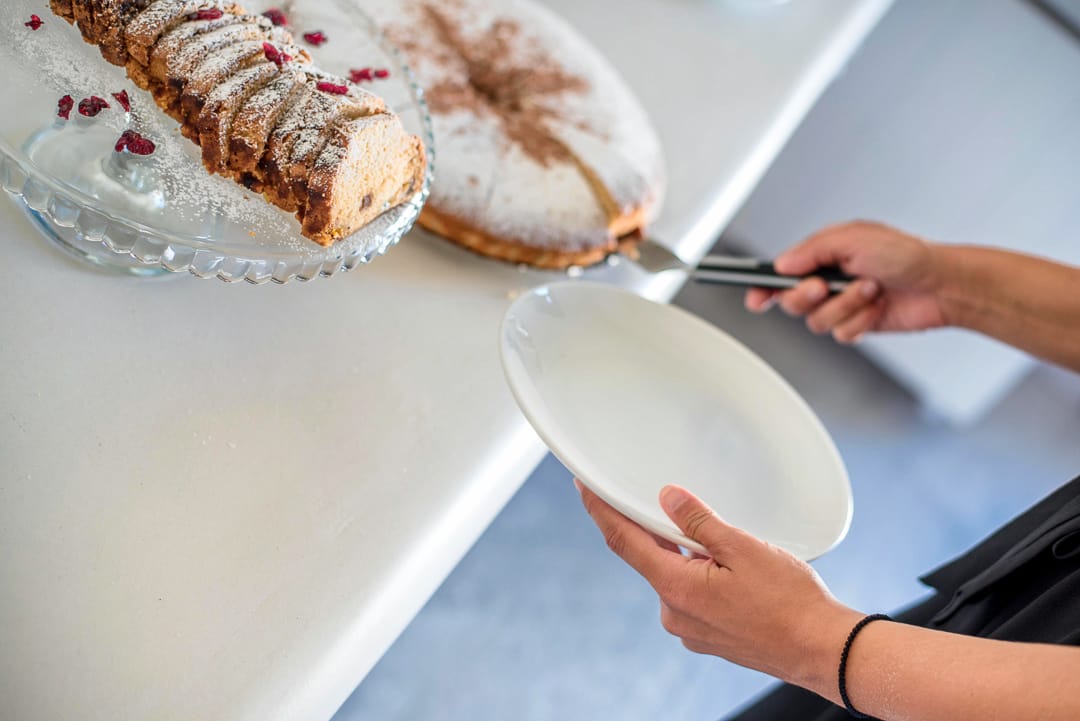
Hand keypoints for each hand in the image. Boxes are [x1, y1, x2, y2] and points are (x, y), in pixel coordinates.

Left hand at [576, 480, 861, 686]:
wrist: (821, 649)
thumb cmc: (790, 602)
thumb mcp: (743, 547)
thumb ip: (698, 521)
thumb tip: (667, 498)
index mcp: (676, 588)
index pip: (623, 541)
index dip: (600, 511)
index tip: (582, 488)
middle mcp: (674, 612)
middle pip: (649, 556)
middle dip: (655, 528)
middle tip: (668, 501)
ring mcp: (689, 628)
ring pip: (674, 575)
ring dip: (684, 552)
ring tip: (719, 540)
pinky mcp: (706, 635)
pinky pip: (690, 594)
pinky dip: (697, 573)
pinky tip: (726, 567)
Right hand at [746, 221, 949, 342]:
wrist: (941, 285)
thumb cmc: (907, 255)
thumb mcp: (855, 238)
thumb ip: (813, 250)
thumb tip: (782, 263)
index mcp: (822, 256)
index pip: (780, 273)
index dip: (763, 287)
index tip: (755, 298)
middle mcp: (828, 280)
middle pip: (791, 302)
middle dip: (807, 296)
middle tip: (825, 286)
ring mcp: (841, 303)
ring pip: (816, 321)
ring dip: (845, 306)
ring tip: (870, 289)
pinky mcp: (856, 323)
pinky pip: (840, 333)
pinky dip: (860, 321)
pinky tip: (878, 307)